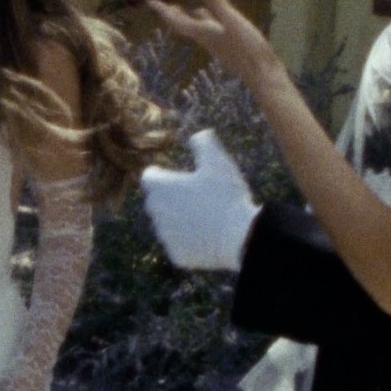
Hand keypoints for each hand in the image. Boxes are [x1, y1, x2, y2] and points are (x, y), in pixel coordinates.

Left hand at [142, 130, 258, 270]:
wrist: (241, 237)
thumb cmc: (226, 195)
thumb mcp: (217, 161)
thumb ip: (203, 143)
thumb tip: (198, 135)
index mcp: (160, 187)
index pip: (149, 176)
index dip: (162, 174)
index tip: (177, 175)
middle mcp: (155, 212)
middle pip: (156, 201)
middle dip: (170, 197)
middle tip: (195, 195)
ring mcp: (165, 237)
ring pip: (167, 225)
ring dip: (178, 219)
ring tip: (204, 216)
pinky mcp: (176, 256)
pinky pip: (179, 245)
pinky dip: (189, 241)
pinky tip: (207, 235)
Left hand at [148, 0, 282, 88]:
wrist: (264, 78)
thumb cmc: (249, 50)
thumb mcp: (233, 21)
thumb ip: (215, 0)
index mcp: (204, 33)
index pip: (177, 21)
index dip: (163, 10)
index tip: (149, 1)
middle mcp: (208, 40)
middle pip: (185, 27)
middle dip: (173, 15)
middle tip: (163, 5)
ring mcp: (219, 46)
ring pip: (198, 30)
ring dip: (190, 19)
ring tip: (186, 8)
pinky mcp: (230, 49)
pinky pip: (212, 32)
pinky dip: (207, 22)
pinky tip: (215, 20)